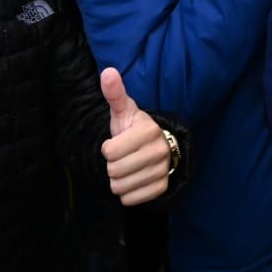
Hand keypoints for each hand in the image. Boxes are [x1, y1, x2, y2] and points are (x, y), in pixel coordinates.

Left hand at [99, 68, 169, 206]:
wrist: (157, 146)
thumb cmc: (134, 129)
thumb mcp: (123, 111)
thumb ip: (114, 94)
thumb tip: (107, 72)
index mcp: (149, 130)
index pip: (110, 152)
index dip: (108, 148)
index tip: (117, 143)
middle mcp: (161, 150)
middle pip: (114, 172)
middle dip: (112, 166)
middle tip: (122, 157)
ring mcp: (163, 169)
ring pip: (120, 188)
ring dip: (118, 181)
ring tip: (127, 168)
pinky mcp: (162, 186)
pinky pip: (130, 199)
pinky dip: (127, 193)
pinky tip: (134, 180)